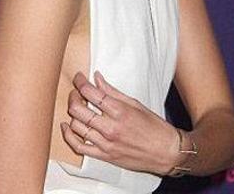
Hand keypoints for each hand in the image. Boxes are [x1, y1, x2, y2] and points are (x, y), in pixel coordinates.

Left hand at [60, 71, 179, 175]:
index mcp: (119, 111)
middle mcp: (110, 128)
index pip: (90, 92)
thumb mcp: (136, 104)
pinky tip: (66, 126)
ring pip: (76, 126)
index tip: (79, 78)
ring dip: (71, 114)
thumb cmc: (155, 128)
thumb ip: (112, 91)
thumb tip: (97, 78)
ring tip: (76, 107)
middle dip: (73, 96)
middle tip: (76, 92)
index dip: (80, 82)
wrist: (168, 153)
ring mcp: (106, 143)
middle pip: (78, 109)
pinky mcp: (104, 156)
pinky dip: (68, 136)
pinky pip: (79, 147)